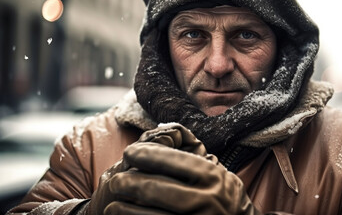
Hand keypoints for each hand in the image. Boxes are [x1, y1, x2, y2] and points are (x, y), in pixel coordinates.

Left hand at [78, 123, 259, 213]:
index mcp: (212, 177)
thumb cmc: (225, 198)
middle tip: (116, 181)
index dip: (146, 155)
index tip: (130, 152)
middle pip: (155, 189)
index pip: (172, 161)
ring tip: (112, 205)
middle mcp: (205, 199)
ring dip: (125, 210)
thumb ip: (196, 161)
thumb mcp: (221, 175)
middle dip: (129, 184)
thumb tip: (162, 136)